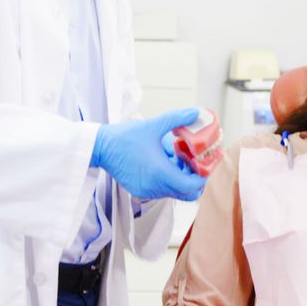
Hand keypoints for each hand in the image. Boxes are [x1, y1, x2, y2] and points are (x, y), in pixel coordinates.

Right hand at [91, 108, 207, 200]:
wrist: (100, 147)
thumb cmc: (123, 138)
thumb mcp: (153, 125)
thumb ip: (177, 119)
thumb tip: (194, 113)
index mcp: (160, 173)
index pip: (191, 186)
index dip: (202, 177)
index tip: (206, 165)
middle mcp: (154, 186)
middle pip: (186, 192)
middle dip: (194, 178)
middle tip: (196, 161)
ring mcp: (147, 190)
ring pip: (175, 191)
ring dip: (182, 177)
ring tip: (178, 157)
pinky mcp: (141, 189)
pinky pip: (163, 189)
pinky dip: (169, 178)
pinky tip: (165, 160)